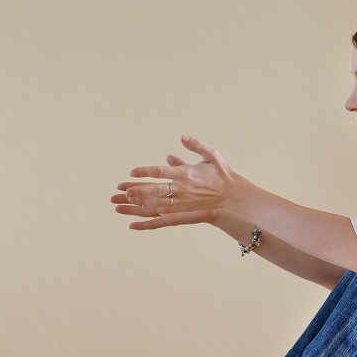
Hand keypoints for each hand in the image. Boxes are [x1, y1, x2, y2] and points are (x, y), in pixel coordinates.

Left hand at [113, 136, 237, 222]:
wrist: (233, 195)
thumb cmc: (222, 173)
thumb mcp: (211, 155)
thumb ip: (196, 146)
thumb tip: (182, 137)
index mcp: (187, 173)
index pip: (161, 172)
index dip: (146, 172)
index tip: (132, 172)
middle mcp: (183, 189)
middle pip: (156, 190)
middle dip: (138, 190)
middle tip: (123, 191)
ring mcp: (183, 202)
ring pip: (157, 204)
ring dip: (141, 203)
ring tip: (125, 202)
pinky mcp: (185, 212)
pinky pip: (164, 215)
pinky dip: (150, 217)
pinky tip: (137, 219)